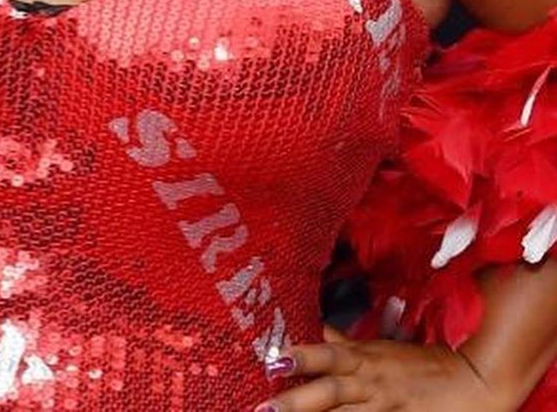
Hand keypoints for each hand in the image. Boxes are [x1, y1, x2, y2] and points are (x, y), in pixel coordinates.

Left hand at [255, 322, 514, 411]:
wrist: (469, 383)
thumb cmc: (418, 363)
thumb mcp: (377, 348)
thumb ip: (345, 344)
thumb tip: (317, 330)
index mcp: (363, 359)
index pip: (328, 354)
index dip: (302, 358)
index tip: (272, 361)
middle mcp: (369, 384)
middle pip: (329, 395)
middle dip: (296, 404)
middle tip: (264, 409)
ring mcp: (383, 410)